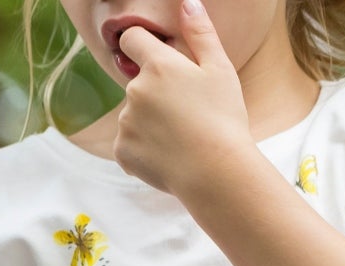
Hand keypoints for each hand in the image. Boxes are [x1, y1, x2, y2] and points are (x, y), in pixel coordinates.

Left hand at [113, 0, 254, 196]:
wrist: (214, 170)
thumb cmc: (223, 117)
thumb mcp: (219, 69)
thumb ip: (200, 34)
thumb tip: (188, 4)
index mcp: (158, 67)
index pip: (133, 39)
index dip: (142, 43)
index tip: (155, 52)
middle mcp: (134, 91)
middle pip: (139, 83)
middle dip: (158, 92)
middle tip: (189, 111)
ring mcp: (124, 123)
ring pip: (135, 114)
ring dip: (152, 120)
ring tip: (182, 135)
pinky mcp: (120, 151)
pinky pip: (130, 142)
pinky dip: (146, 146)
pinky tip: (170, 152)